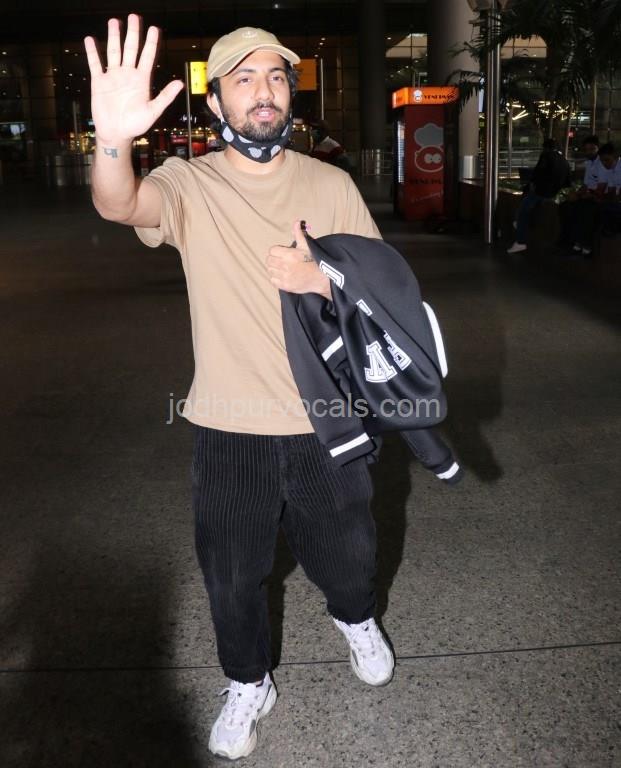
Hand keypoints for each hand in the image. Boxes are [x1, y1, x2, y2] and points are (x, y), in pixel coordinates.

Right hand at [84, 14, 183, 143]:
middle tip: (134, 17)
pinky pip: (95, 64)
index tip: (154, 28)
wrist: (116, 134)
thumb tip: (180, 84)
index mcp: (142, 80)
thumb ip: (165, 96)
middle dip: (133, 33)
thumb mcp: (153, 111)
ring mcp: (113, 76)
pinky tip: (90, 40)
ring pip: (113, 52)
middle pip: (131, 49)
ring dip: (114, 37)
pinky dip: (92, 53)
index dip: (151, 43)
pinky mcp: (99, 82)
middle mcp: (128, 74)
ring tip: (114, 22)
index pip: (147, 57)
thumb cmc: (135, 125)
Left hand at [267, 221, 331, 297]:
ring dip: (274, 269)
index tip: (281, 253)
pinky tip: (282, 276)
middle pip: (269, 260)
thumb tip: (296, 221)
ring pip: (270, 270)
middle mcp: (285, 265)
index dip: (276, 251)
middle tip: (280, 261)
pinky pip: (272, 280)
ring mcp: (284, 276)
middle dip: (273, 259)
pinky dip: (275, 278)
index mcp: (289, 254)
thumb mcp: (306, 246)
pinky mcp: (285, 286)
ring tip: (281, 268)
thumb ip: (298, 234)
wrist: (320, 278)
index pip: (272, 250)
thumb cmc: (313, 261)